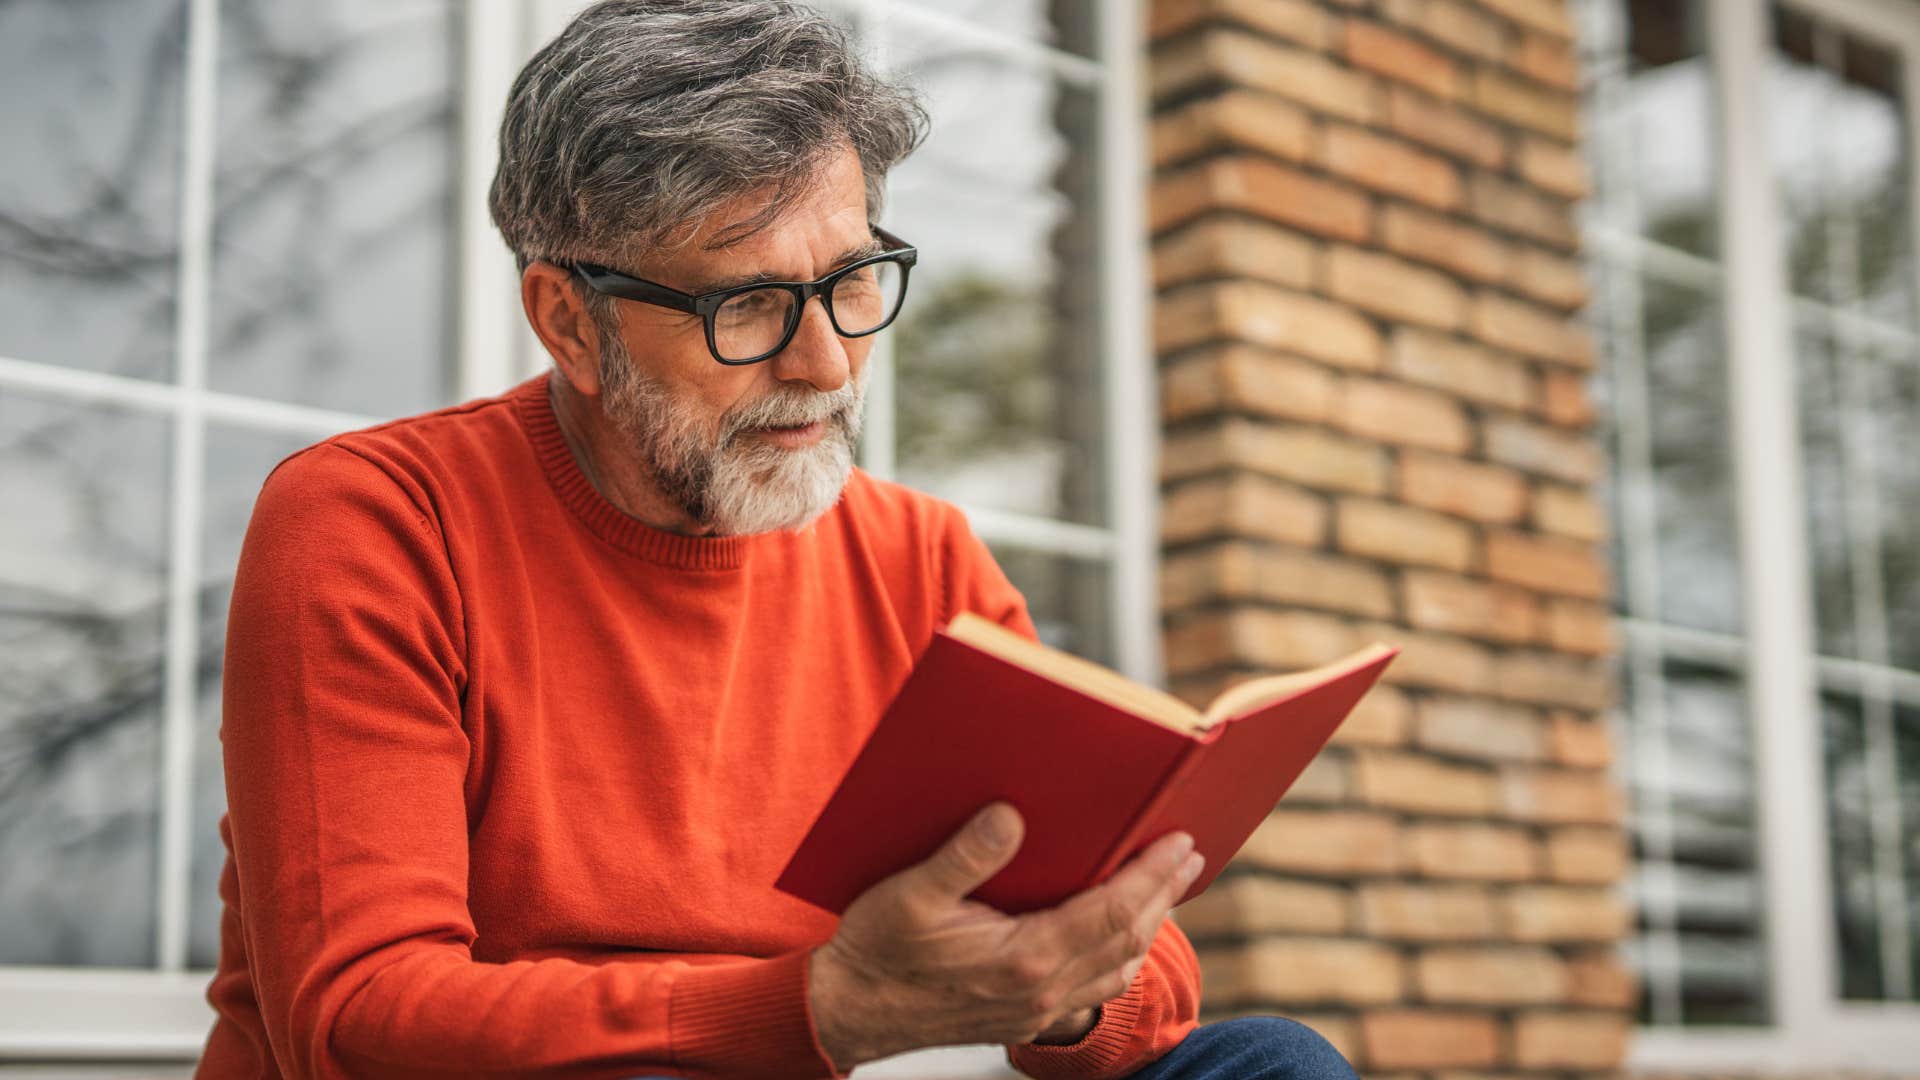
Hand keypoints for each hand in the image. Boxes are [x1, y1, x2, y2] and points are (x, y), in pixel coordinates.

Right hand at [807, 804, 1203, 1070]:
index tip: (1181, 843)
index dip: (1152, 875)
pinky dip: (1117, 958)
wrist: (849, 1012)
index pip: (1113, 912)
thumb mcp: (910, 893)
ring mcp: (1035, 1010)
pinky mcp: (1024, 1018)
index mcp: (1023, 957)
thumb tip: (1010, 816)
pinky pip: (1093, 990)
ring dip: (1147, 928)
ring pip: (1116, 971)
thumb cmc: (876, 950)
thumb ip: (965, 855)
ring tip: (1164, 890)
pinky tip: (1115, 937)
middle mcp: (1041, 991)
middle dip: (1164, 895)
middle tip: (1190, 856)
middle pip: (1127, 942)